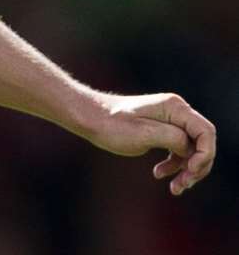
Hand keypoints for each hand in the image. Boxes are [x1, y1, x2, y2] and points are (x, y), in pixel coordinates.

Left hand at [85, 91, 215, 195]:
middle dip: (197, 167)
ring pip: (191, 150)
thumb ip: (173, 139)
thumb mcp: (143, 134)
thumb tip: (191, 149)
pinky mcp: (162, 130)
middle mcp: (176, 111)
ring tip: (175, 188)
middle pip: (201, 143)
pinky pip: (178, 150)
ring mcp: (170, 121)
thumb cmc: (111, 125)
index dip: (205, 154)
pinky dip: (174, 165)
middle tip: (182, 185)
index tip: (190, 171)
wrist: (89, 118)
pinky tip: (158, 174)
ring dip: (186, 170)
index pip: (206, 132)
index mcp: (174, 107)